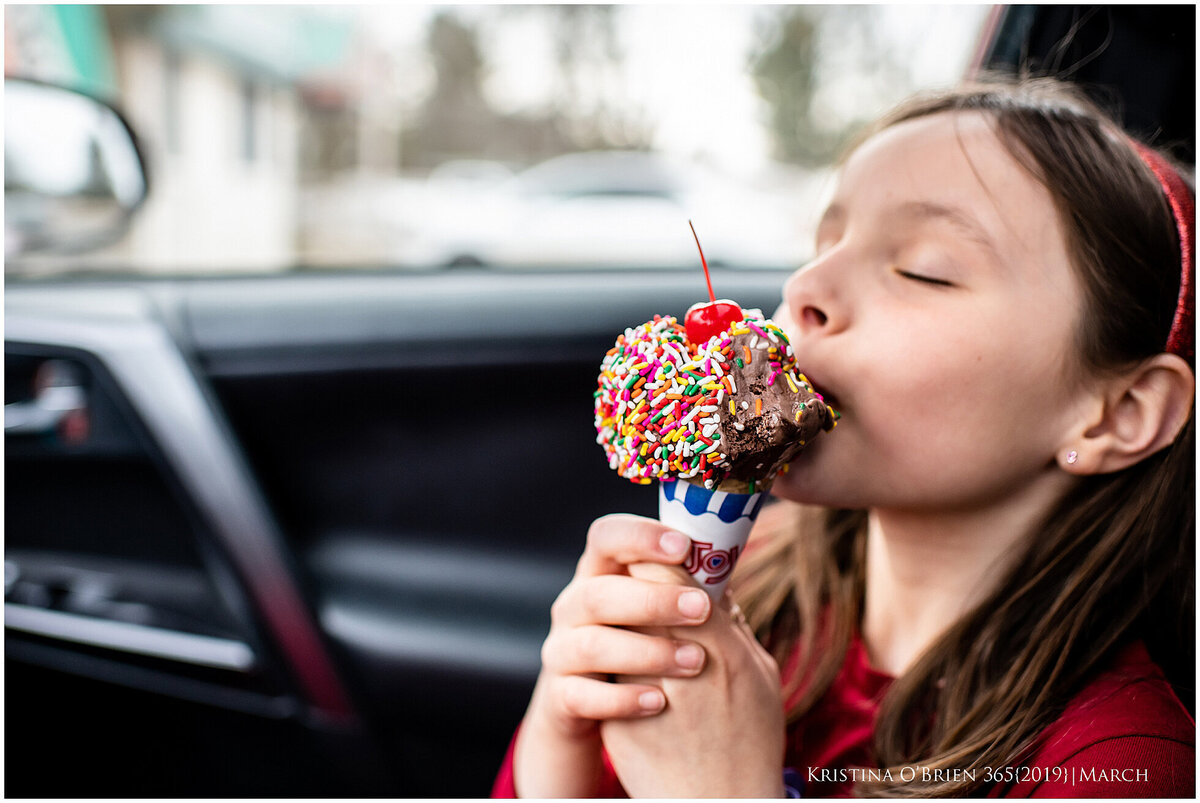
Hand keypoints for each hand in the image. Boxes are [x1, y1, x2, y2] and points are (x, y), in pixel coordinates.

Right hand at [512, 515, 714, 797]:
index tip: (683, 546)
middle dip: (652, 599)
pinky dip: (622, 699)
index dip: (640, 537)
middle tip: (701, 610)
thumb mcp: (666, 615)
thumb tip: (722, 565)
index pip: (607, 537)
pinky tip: (659, 702)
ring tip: (695, 662)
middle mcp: (574, 608)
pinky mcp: (561, 698)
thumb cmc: (649, 651)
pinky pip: (582, 697)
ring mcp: (562, 653)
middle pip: (598, 593)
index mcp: (601, 574)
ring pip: (591, 645)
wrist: (600, 719)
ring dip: (647, 651)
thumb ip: (686, 590)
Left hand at [601, 562, 786, 797]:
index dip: (659, 554)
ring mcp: (643, 693)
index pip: (671, 572)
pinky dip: (612, 667)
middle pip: (635, 593)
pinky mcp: (617, 721)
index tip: (662, 551)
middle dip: (634, 580)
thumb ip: (734, 628)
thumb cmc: (749, 742)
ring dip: (618, 620)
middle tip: (639, 576)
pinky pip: (606, 676)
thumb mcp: (759, 677)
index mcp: (718, 646)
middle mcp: (677, 663)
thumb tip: (716, 587)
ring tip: (628, 623)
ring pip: (614, 629)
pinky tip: (621, 671)